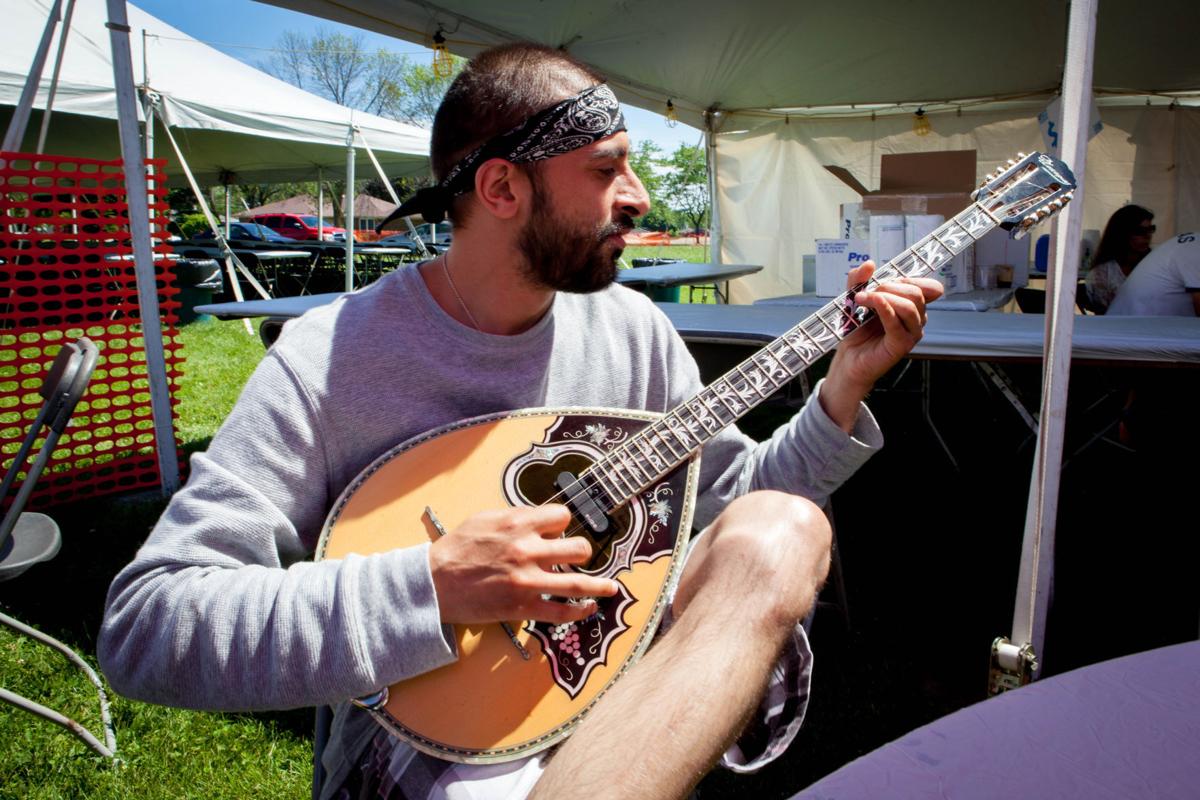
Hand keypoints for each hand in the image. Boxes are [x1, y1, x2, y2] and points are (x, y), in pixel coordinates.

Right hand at [428, 504, 618, 624]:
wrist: (434, 582)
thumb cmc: (456, 548)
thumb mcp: (485, 518)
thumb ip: (516, 516)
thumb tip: (539, 518)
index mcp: (519, 523)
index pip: (562, 517)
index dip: (562, 524)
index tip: (559, 532)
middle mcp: (528, 550)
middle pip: (578, 548)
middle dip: (583, 552)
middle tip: (580, 557)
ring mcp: (527, 580)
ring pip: (578, 582)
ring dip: (600, 584)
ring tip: (612, 587)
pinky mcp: (522, 607)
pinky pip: (561, 611)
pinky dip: (580, 611)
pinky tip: (590, 608)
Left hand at [821, 262, 942, 429]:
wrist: (848, 357)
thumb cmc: (856, 329)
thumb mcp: (854, 299)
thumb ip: (858, 280)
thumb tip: (869, 263)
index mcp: (912, 306)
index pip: (930, 287)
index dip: (912, 278)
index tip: (885, 280)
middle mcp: (917, 319)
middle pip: (917, 293)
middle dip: (891, 286)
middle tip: (867, 291)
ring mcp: (912, 333)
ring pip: (910, 306)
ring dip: (884, 296)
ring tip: (861, 299)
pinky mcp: (901, 345)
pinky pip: (898, 322)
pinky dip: (884, 308)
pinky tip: (871, 302)